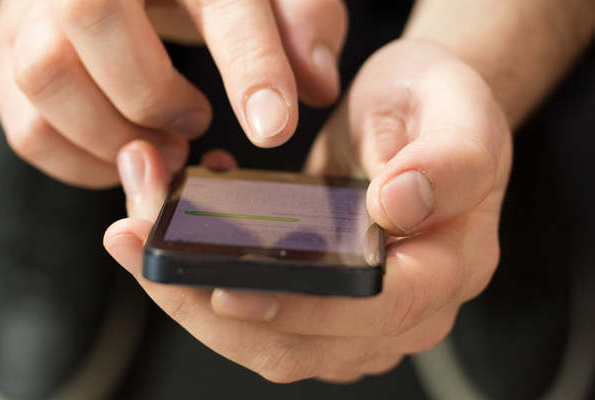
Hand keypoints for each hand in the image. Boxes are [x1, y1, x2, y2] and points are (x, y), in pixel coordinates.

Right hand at [0, 0, 346, 187]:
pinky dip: (79, 161)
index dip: (250, 65)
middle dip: (152, 94)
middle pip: (90, 18)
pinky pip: (26, 126)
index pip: (219, 0)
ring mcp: (33, 8)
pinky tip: (125, 152)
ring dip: (111, 133)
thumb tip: (316, 85)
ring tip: (162, 142)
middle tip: (195, 123)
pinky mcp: (11, 51)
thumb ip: (303, 22)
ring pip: (42, 74)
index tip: (274, 127)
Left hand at [104, 38, 511, 382]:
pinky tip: (173, 235)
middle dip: (205, 303)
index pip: (374, 309)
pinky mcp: (320, 310)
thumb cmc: (437, 109)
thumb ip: (447, 161)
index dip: (297, 308)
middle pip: (299, 344)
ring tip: (135, 234)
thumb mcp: (458, 112)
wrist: (417, 117)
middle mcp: (406, 311)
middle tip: (136, 240)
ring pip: (265, 342)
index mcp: (449, 267)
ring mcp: (359, 320)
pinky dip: (202, 284)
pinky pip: (255, 318)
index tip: (223, 289)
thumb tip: (398, 207)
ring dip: (189, 297)